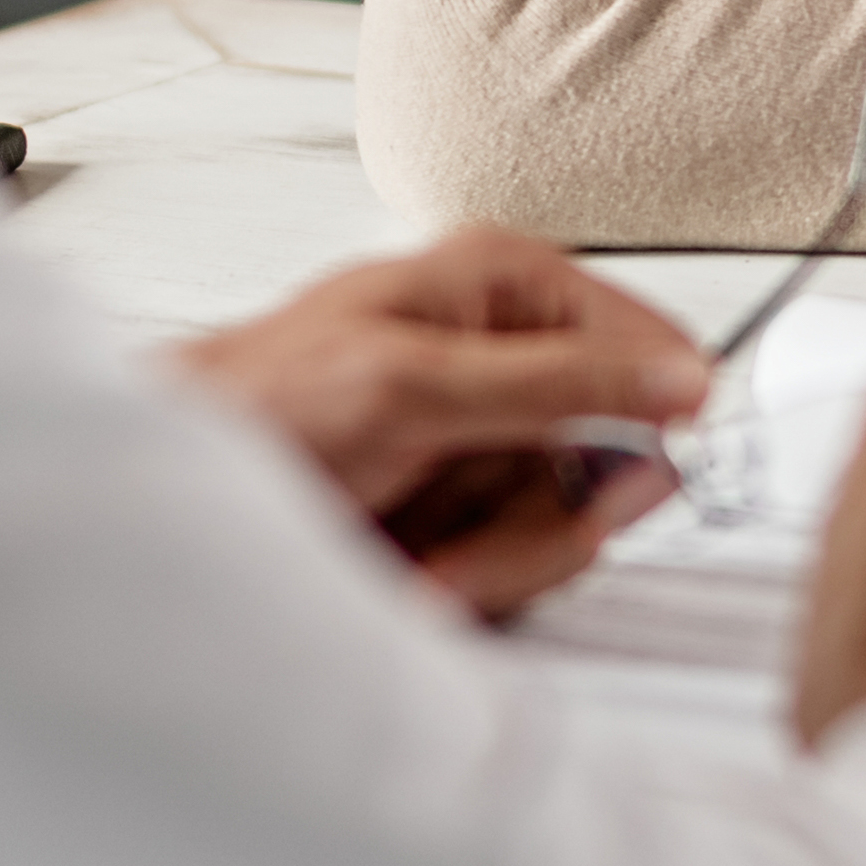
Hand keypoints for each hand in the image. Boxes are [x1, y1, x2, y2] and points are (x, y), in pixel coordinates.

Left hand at [174, 224, 709, 620]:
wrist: (182, 502)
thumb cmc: (260, 410)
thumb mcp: (415, 386)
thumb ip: (558, 381)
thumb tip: (683, 380)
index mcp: (509, 285)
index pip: (654, 349)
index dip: (647, 427)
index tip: (614, 487)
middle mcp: (512, 355)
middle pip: (618, 458)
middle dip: (540, 520)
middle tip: (471, 540)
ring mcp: (493, 436)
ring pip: (573, 523)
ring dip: (497, 561)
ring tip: (421, 558)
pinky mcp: (471, 505)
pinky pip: (525, 560)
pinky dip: (471, 581)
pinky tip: (413, 571)